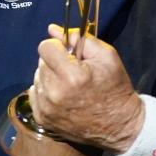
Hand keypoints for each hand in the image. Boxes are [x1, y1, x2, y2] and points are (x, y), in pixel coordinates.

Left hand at [29, 25, 143, 152]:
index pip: (45, 47)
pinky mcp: (43, 120)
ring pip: (37, 78)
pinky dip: (45, 92)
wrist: (120, 126)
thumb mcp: (106, 56)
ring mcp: (46, 109)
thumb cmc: (116, 88)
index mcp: (71, 76)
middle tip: (73, 71)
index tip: (69, 53)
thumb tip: (52, 29)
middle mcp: (54, 93)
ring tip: (68, 85)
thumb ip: (80, 39)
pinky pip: (34, 95)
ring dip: (49, 77)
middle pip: (41, 63)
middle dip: (55, 62)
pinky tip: (61, 96)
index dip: (57, 46)